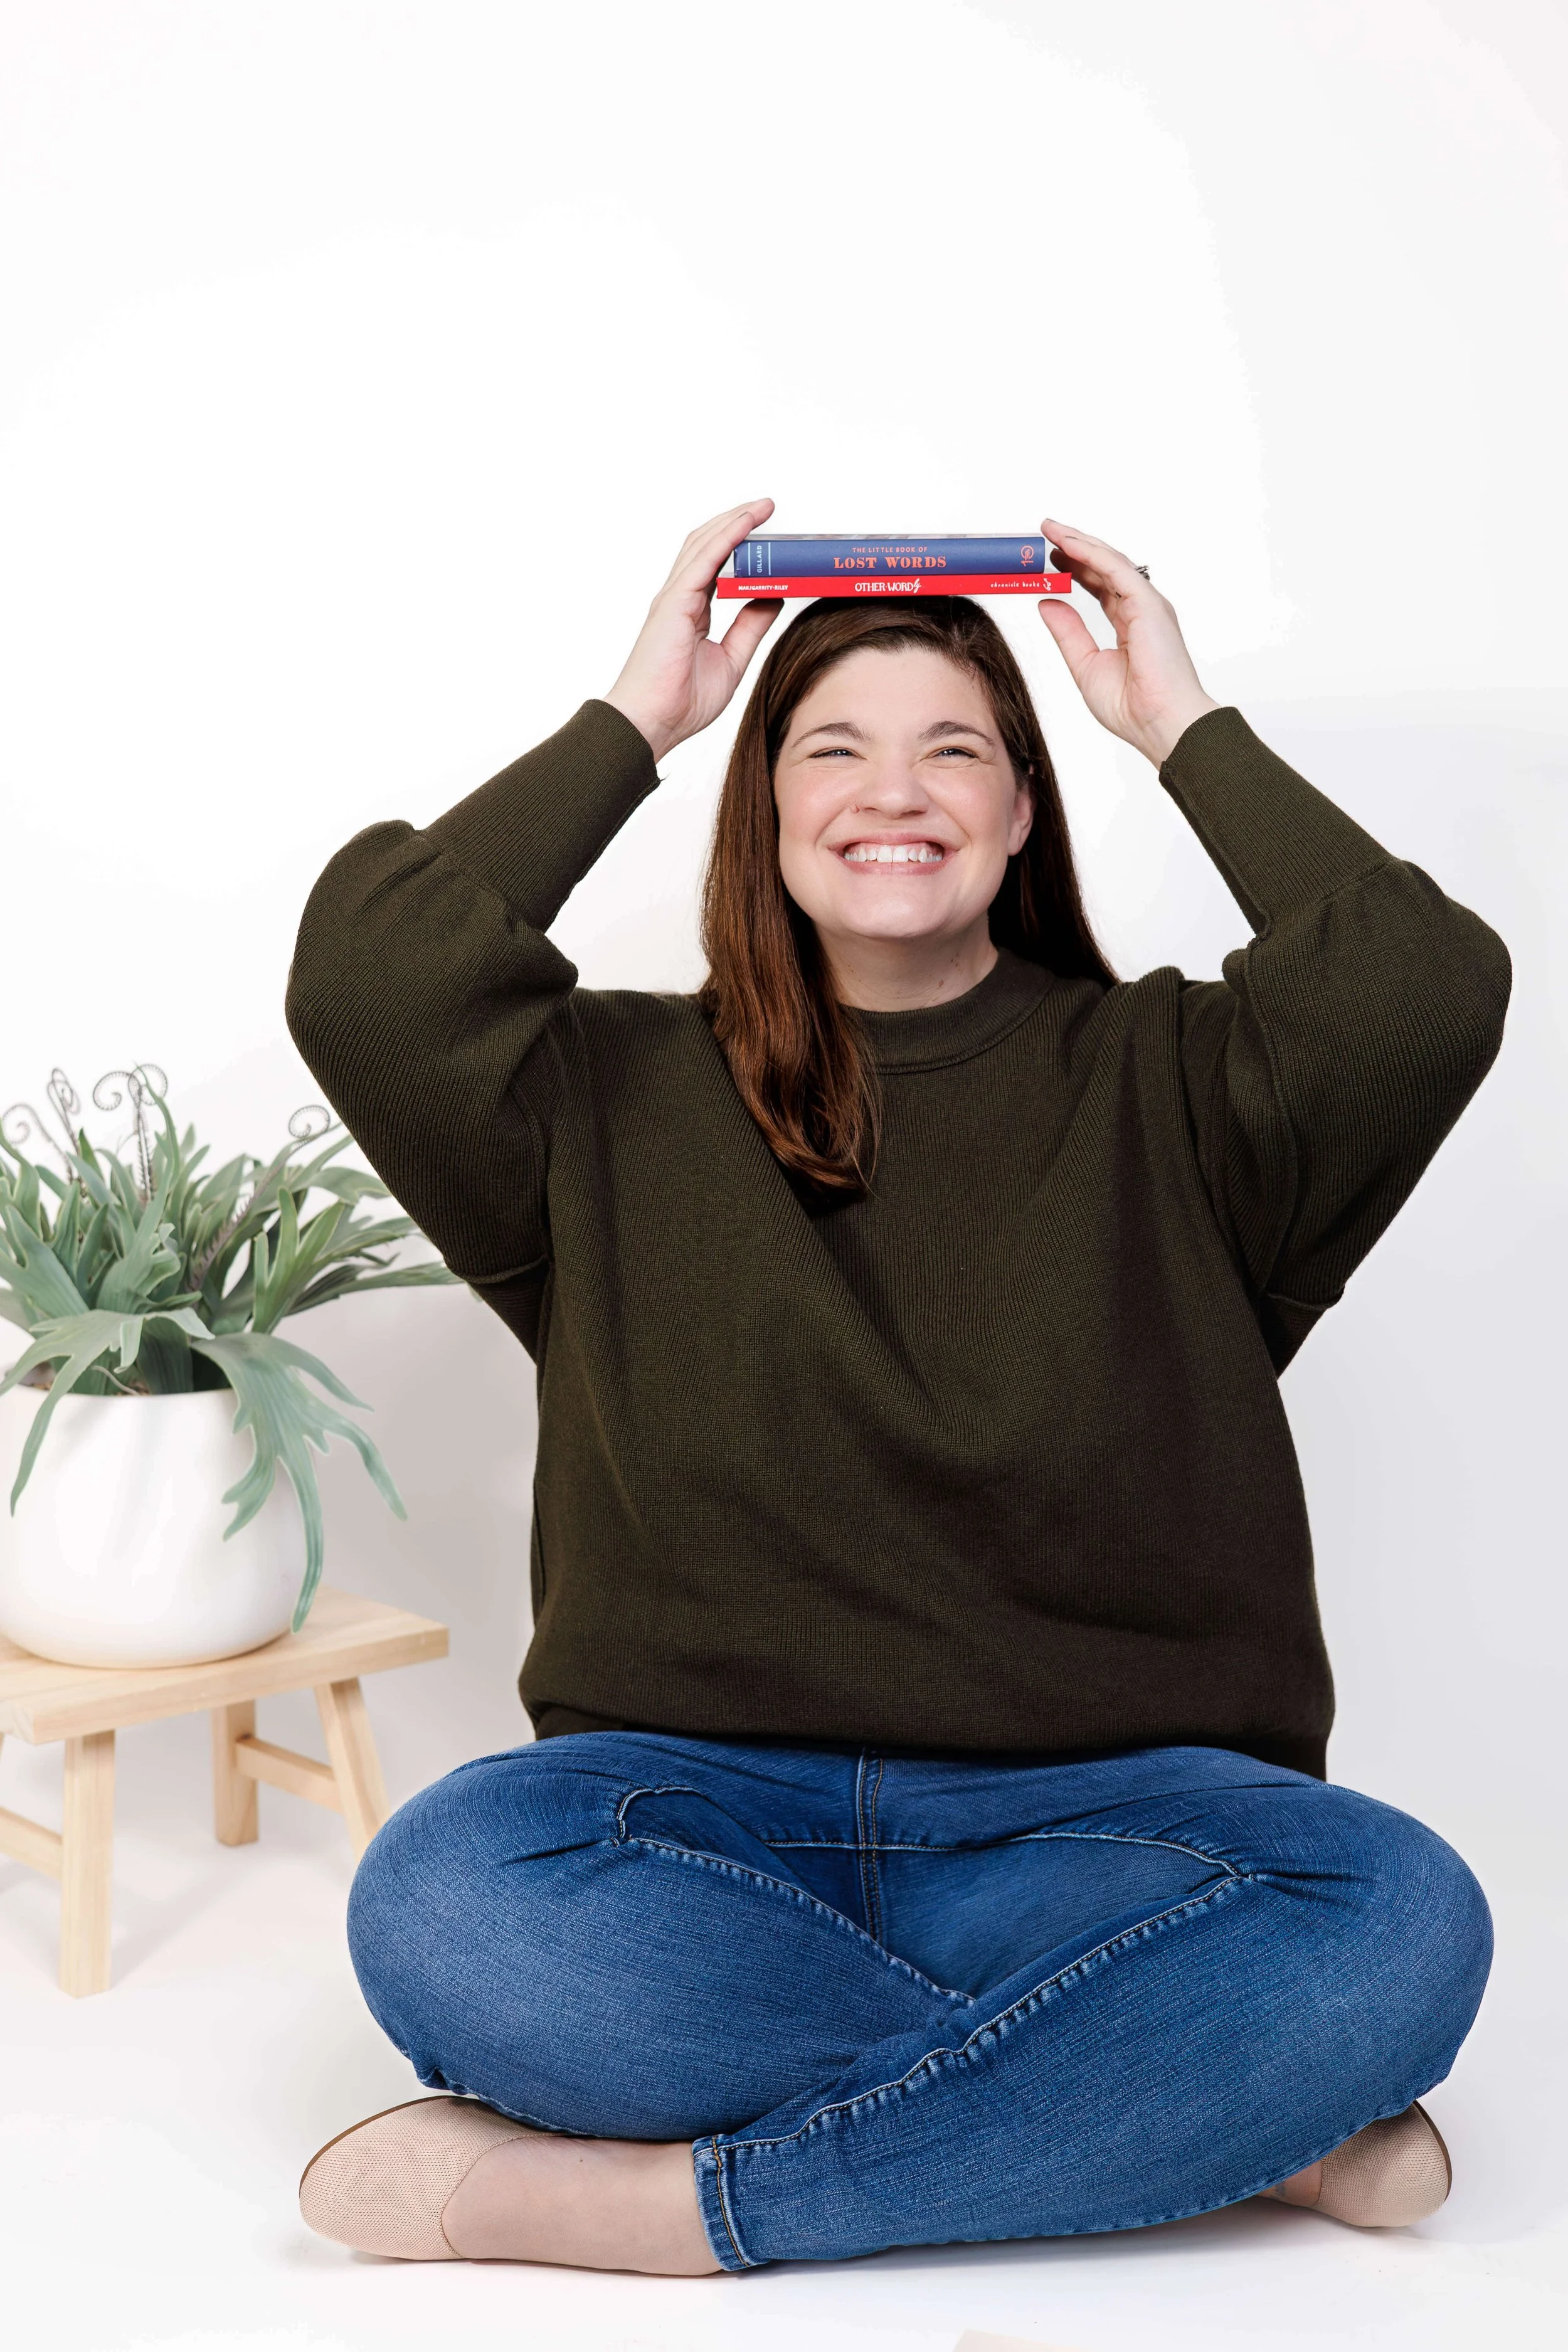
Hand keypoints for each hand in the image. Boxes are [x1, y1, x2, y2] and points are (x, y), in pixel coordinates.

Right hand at [603, 501, 784, 762]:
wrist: (652, 722)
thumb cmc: (681, 702)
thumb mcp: (732, 660)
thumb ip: (750, 627)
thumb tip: (773, 597)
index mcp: (691, 612)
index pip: (717, 567)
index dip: (740, 546)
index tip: (768, 536)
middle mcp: (680, 598)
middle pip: (709, 546)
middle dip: (737, 523)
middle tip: (767, 508)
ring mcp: (674, 597)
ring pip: (705, 545)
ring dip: (734, 521)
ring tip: (762, 507)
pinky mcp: (675, 602)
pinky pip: (704, 560)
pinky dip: (726, 537)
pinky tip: (746, 523)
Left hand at [1035, 520, 1218, 765]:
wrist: (1160, 724)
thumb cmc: (1133, 708)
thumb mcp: (1085, 665)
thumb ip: (1067, 632)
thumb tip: (1047, 603)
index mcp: (1130, 625)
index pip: (1101, 587)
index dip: (1076, 569)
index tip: (1050, 559)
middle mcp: (1141, 609)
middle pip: (1105, 567)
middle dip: (1076, 548)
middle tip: (1046, 535)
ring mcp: (1147, 604)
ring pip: (1110, 561)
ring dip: (1079, 543)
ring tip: (1051, 530)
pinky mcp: (1148, 604)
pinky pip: (1115, 569)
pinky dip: (1090, 553)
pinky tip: (1067, 544)